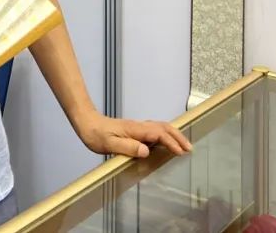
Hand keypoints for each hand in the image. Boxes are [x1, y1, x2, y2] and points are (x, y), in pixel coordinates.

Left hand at [73, 110, 191, 158]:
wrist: (86, 123)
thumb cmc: (95, 134)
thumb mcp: (108, 144)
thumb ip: (127, 147)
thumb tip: (146, 151)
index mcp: (135, 129)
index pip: (159, 133)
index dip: (171, 142)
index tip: (181, 152)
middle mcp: (138, 126)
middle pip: (164, 127)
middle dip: (178, 136)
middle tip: (189, 148)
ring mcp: (137, 128)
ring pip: (161, 127)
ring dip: (173, 135)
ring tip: (183, 146)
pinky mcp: (134, 131)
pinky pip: (154, 131)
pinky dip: (165, 135)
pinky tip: (166, 143)